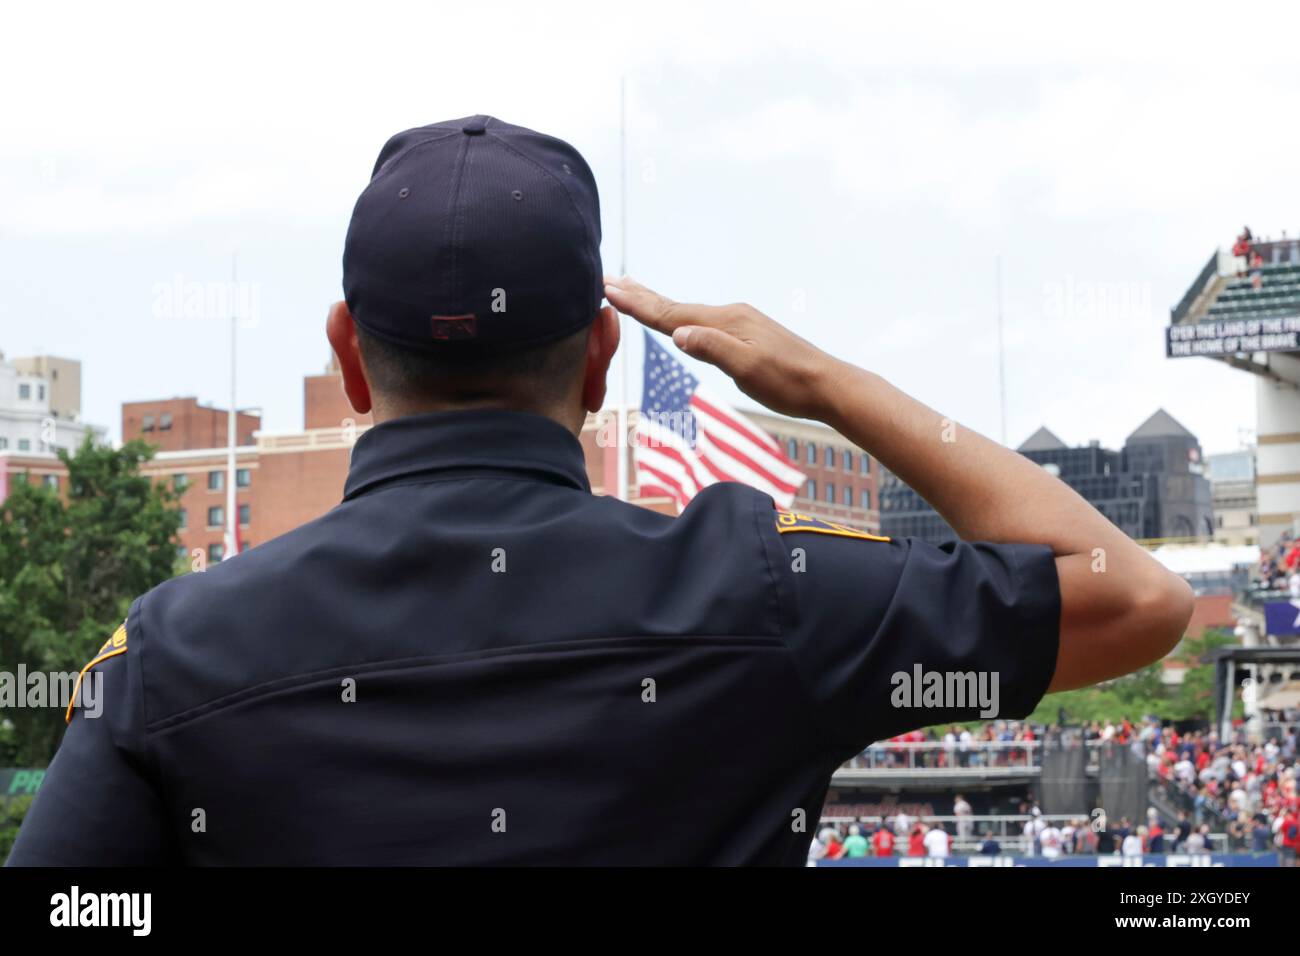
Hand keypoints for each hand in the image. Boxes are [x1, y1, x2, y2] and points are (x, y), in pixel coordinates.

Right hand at [602, 276, 845, 420]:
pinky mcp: (747, 335)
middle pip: (676, 306)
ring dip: (658, 303)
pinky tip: (681, 320)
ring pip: (689, 312)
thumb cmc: (789, 382)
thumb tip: (678, 333)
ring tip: (635, 292)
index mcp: (725, 322)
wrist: (827, 385)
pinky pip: (704, 320)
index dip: (638, 304)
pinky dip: (681, 316)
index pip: (671, 314)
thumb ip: (712, 349)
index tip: (609, 289)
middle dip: (641, 295)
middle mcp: (730, 315)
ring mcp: (739, 323)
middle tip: (610, 281)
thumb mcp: (748, 369)